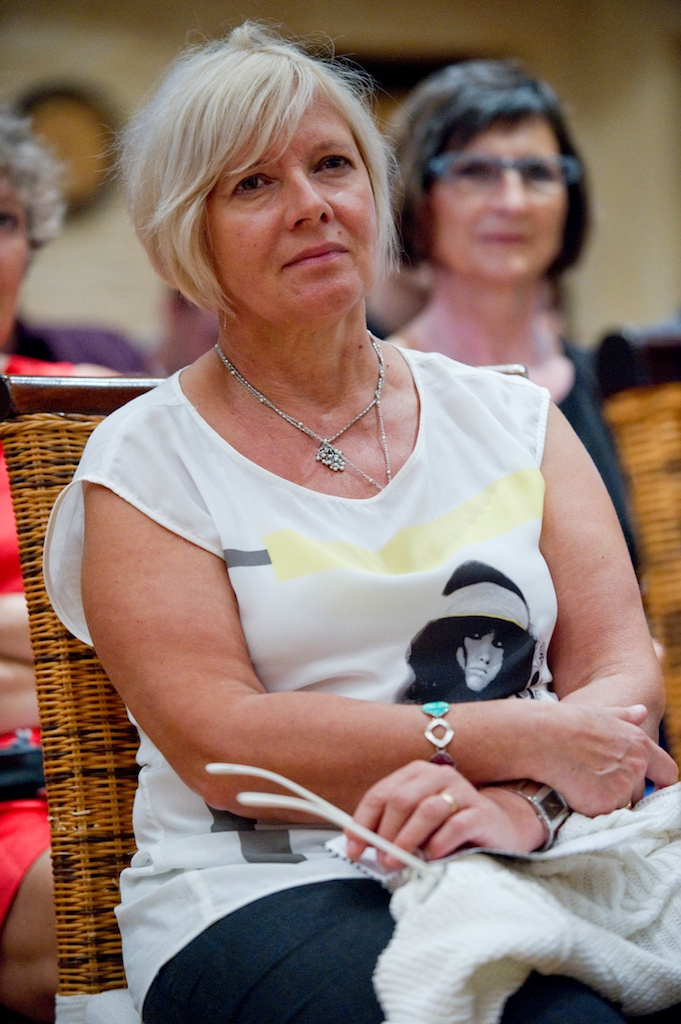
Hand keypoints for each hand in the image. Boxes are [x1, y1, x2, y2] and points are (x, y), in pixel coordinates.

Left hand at [345, 760, 545, 869]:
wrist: (498, 829)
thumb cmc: (449, 827)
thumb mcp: (417, 822)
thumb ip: (392, 827)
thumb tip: (360, 846)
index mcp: (417, 774)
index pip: (382, 793)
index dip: (363, 820)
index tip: (353, 847)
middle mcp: (439, 776)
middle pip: (402, 799)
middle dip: (386, 832)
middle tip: (380, 859)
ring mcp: (462, 792)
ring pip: (427, 810)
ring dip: (408, 839)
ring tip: (398, 861)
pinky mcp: (482, 813)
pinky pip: (456, 825)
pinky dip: (439, 843)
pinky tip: (431, 857)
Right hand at [534, 703, 677, 814]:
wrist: (540, 736)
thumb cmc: (565, 723)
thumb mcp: (598, 713)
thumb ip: (624, 716)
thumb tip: (642, 711)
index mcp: (639, 744)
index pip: (667, 772)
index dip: (662, 783)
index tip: (654, 789)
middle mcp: (636, 766)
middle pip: (638, 793)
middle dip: (618, 791)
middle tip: (591, 778)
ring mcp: (622, 786)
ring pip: (618, 805)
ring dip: (602, 800)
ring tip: (578, 780)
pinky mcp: (605, 804)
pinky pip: (600, 815)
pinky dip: (586, 808)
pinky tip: (571, 790)